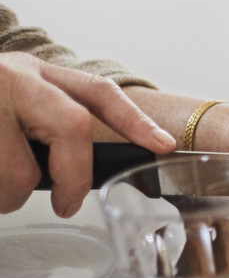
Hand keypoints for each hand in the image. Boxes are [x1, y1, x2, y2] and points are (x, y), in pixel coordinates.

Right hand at [0, 53, 175, 216]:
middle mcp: (12, 77)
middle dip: (74, 176)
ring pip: (18, 170)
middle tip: (66, 203)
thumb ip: (48, 126)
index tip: (163, 146)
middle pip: (71, 127)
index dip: (134, 120)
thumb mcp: (14, 102)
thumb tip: (87, 174)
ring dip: (9, 196)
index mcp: (35, 73)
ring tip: (0, 194)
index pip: (97, 92)